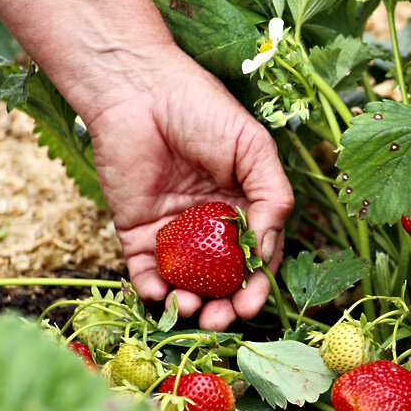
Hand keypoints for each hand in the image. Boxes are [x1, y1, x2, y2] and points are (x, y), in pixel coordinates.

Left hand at [82, 43, 293, 330]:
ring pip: (188, 283)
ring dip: (192, 304)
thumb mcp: (254, 149)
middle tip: (222, 320)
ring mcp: (176, 232)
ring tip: (193, 311)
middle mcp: (214, 225)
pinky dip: (153, 291)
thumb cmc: (203, 110)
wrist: (139, 90)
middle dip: (225, 305)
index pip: (258, 258)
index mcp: (247, 206)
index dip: (258, 285)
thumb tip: (269, 250)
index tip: (253, 304)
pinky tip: (163, 297)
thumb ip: (273, 197)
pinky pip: (146, 272)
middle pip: (224, 279)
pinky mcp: (136, 232)